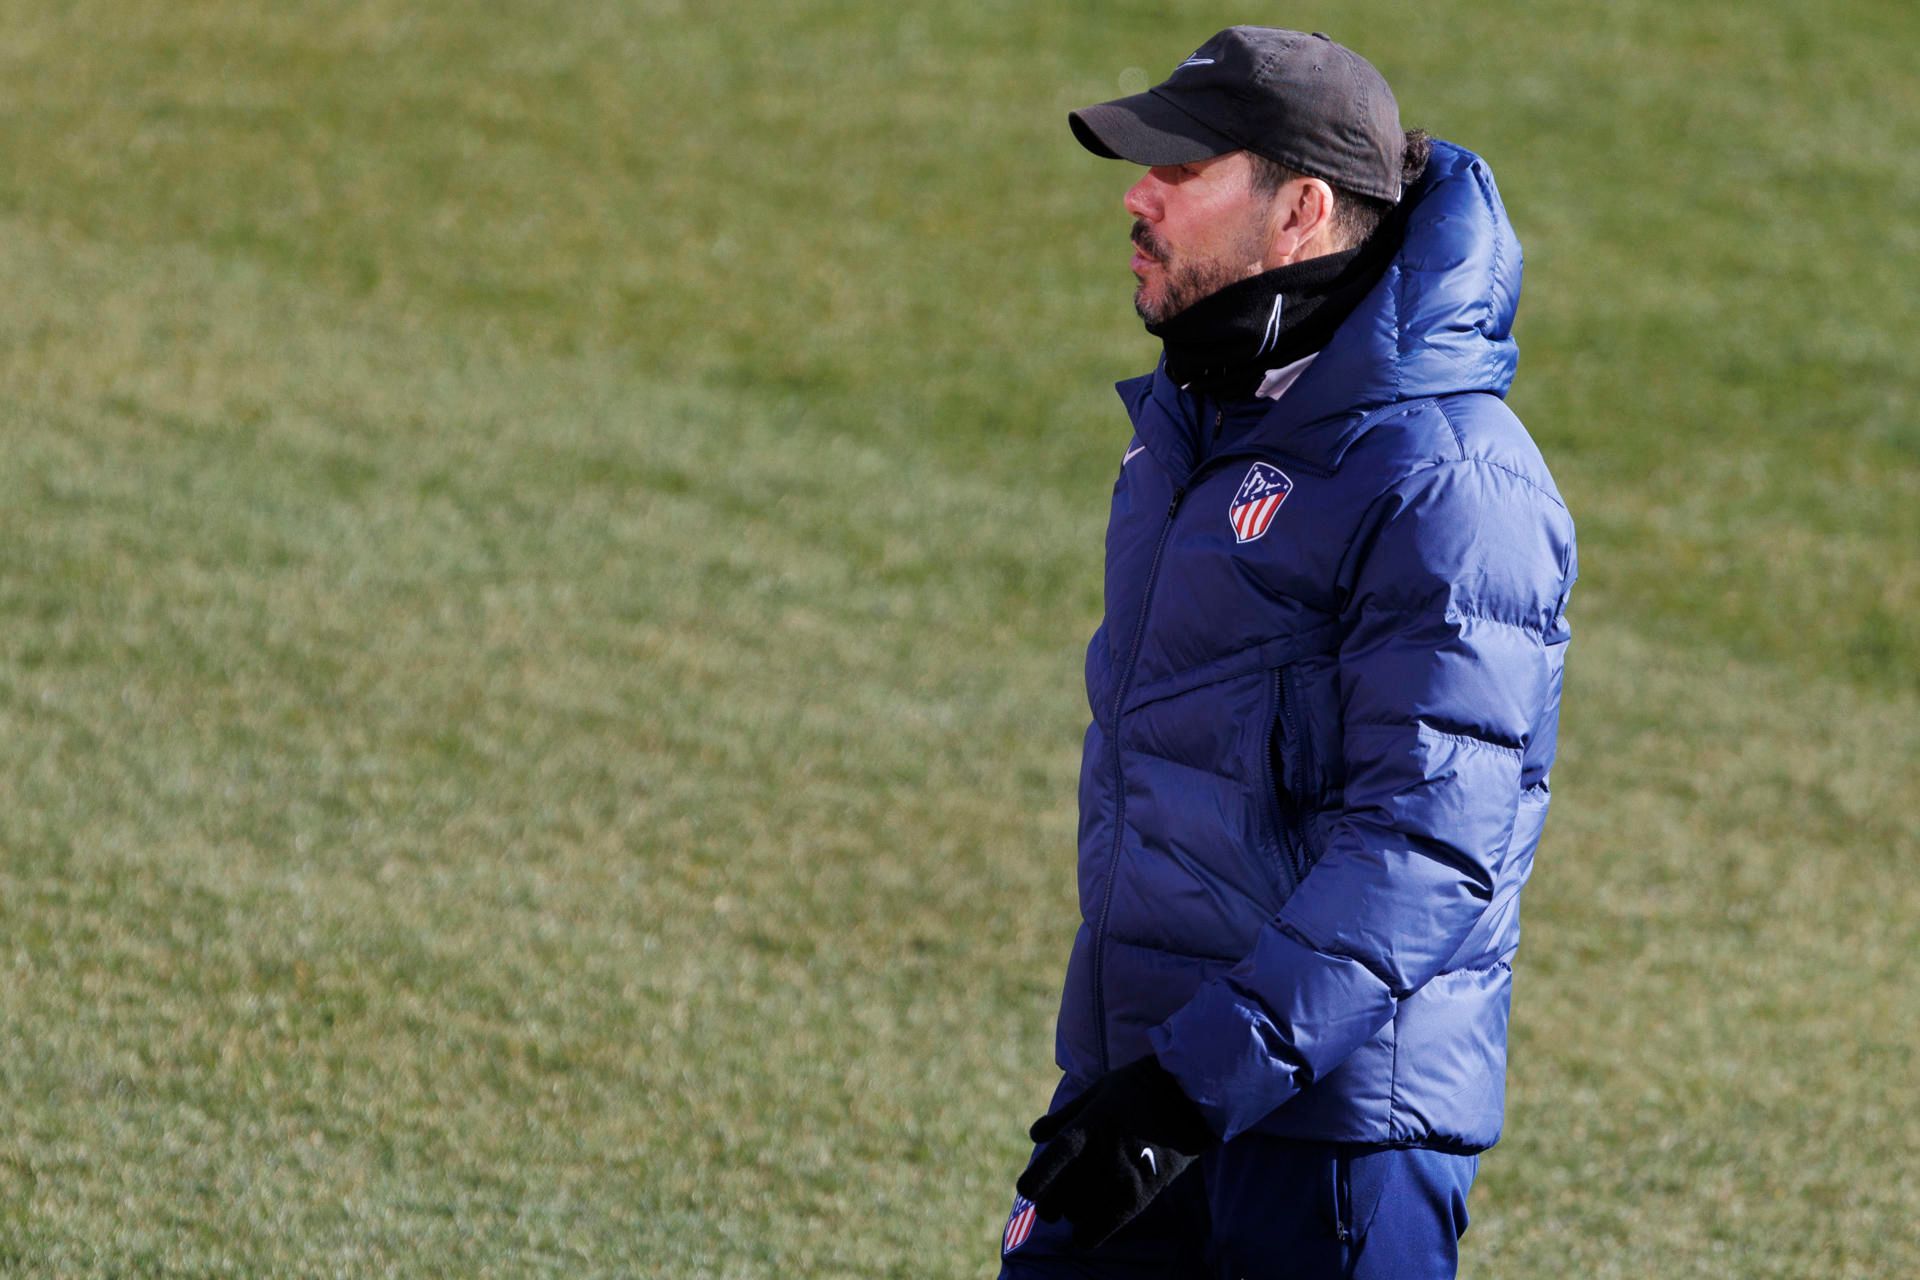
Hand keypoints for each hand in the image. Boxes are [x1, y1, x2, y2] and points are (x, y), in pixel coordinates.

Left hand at [1015, 1056, 1217, 1248]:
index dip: (1035, 1180)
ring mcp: (1123, 1177)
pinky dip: (1087, 1234)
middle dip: (1048, 1204)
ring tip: (1078, 1204)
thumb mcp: (1097, 1091)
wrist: (1187, 1099)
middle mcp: (1103, 1154)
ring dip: (1070, 1213)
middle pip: (1059, 1196)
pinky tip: (1085, 1230)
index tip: (1026, 1189)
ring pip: (1076, 1214)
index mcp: (1089, 1125)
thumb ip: (1065, 1116)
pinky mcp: (1140, 1195)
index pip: (1054, 1159)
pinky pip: (1102, 1229)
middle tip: (1051, 1202)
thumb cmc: (1137, 1090)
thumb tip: (1035, 1136)